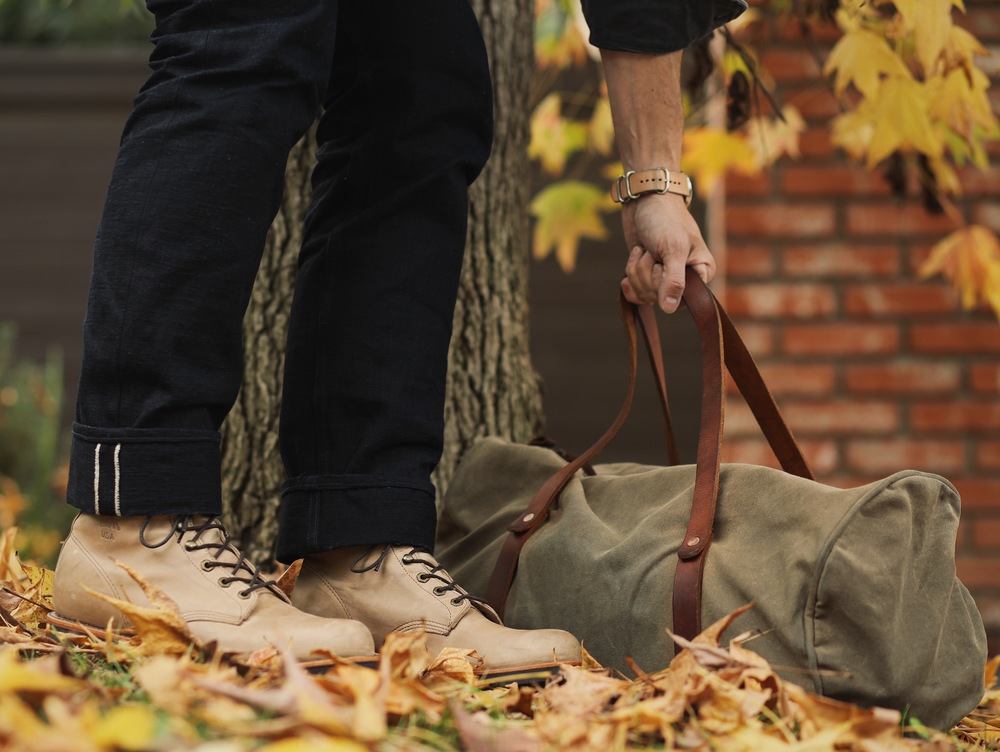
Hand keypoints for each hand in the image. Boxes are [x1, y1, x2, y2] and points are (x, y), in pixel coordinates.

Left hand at [620, 193, 714, 313]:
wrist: (645, 200)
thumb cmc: (665, 219)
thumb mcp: (673, 249)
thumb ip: (673, 281)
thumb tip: (670, 309)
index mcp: (702, 272)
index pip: (682, 299)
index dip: (664, 285)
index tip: (661, 265)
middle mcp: (686, 278)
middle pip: (659, 299)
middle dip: (646, 274)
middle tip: (650, 252)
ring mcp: (664, 278)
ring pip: (645, 295)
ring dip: (636, 271)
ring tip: (643, 250)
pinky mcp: (646, 276)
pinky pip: (635, 294)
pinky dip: (629, 279)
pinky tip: (632, 262)